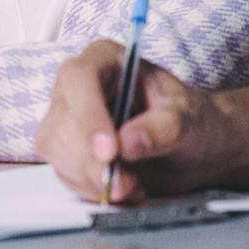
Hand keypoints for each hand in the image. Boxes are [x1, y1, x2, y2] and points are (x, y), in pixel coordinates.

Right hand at [37, 39, 245, 202]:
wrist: (191, 148)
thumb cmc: (189, 118)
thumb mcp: (187, 118)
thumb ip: (161, 128)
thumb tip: (128, 143)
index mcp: (106, 59)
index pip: (80, 78)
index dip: (88, 115)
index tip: (109, 152)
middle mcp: (79, 85)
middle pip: (62, 121)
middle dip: (92, 161)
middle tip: (127, 184)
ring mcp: (68, 119)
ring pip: (57, 150)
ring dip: (92, 178)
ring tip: (133, 186)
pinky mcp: (67, 150)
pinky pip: (65, 173)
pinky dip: (92, 189)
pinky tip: (123, 188)